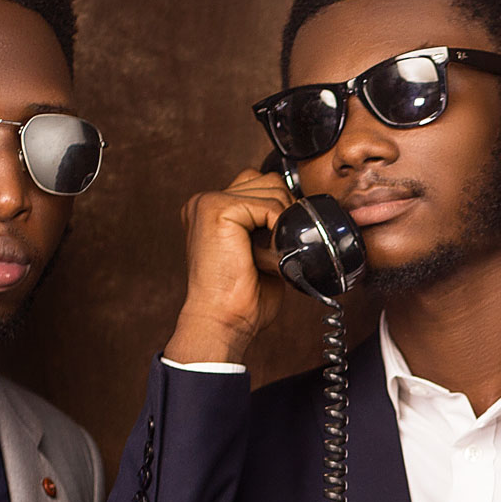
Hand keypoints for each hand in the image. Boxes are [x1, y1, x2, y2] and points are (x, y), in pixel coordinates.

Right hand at [163, 166, 296, 366]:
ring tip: (270, 254)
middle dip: (285, 211)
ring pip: (271, 189)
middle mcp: (204, 200)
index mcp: (210, 209)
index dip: (280, 208)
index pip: (258, 185)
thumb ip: (268, 227)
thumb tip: (296, 214)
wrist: (224, 321)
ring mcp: (208, 201)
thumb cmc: (239, 298)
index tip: (282, 241)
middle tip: (280, 248)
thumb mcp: (258, 253)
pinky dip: (279, 228)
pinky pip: (269, 204)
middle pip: (267, 180)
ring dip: (282, 223)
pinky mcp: (218, 209)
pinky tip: (269, 253)